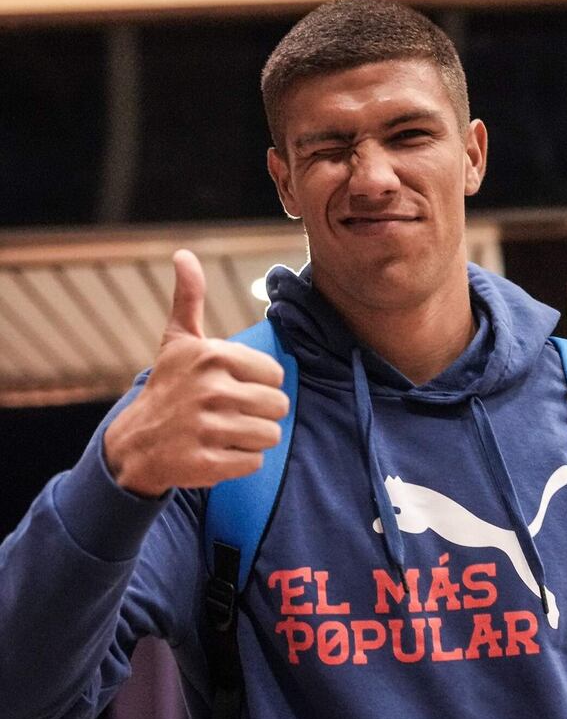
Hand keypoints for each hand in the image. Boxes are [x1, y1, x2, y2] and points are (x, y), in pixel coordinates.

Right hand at [104, 249, 288, 497]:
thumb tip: (183, 255)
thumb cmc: (169, 387)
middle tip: (231, 413)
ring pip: (270, 436)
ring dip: (252, 438)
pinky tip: (217, 452)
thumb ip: (189, 299)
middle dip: (260, 414)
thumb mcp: (178, 341)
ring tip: (225, 432)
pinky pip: (253, 462)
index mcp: (213, 357)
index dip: (260, 384)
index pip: (276, 375)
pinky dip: (240, 461)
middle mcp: (211, 390)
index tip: (233, 387)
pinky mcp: (207, 463)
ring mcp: (208, 428)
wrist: (135, 442)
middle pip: (278, 407)